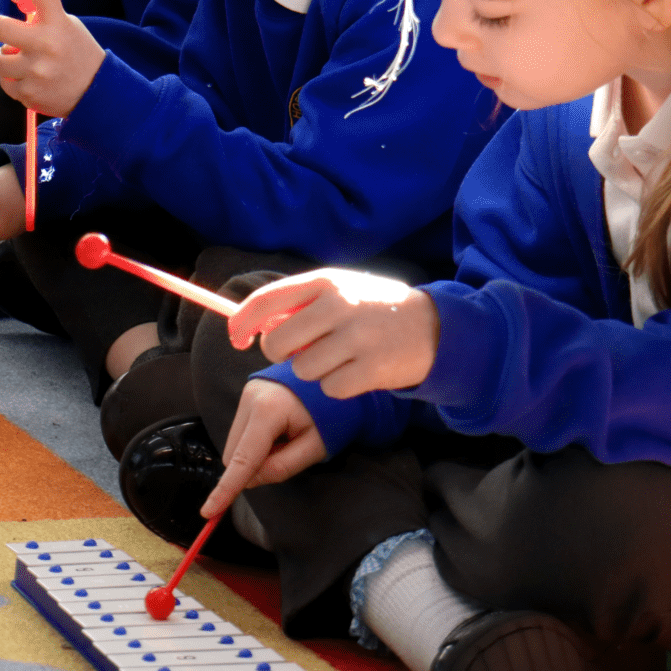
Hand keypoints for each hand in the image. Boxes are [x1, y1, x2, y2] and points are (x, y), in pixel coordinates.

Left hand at [0, 0, 105, 117]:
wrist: (98, 94)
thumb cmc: (77, 54)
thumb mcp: (68, 26)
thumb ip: (43, 15)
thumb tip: (17, 4)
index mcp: (58, 23)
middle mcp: (46, 45)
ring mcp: (36, 71)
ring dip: (5, 59)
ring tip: (22, 61)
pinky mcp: (30, 93)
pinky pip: (6, 84)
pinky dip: (13, 81)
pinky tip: (31, 80)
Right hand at [200, 380, 325, 516]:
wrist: (334, 377)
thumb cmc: (331, 413)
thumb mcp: (315, 447)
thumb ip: (282, 467)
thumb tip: (251, 480)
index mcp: (268, 410)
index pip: (242, 458)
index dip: (226, 488)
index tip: (208, 511)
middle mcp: (250, 397)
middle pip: (234, 453)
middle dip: (253, 467)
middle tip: (288, 455)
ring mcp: (247, 392)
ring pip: (235, 443)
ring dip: (255, 453)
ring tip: (287, 439)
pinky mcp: (248, 392)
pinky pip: (242, 430)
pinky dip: (256, 441)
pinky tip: (280, 431)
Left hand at [227, 269, 439, 397]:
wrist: (433, 326)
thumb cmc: (374, 308)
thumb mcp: (340, 290)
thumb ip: (301, 302)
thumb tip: (256, 325)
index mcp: (326, 282)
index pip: (266, 300)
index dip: (242, 322)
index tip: (237, 337)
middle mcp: (339, 306)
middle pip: (277, 343)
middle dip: (280, 354)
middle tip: (299, 352)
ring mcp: (357, 338)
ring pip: (303, 370)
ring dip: (315, 371)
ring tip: (340, 358)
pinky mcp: (372, 369)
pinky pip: (330, 389)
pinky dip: (338, 387)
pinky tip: (357, 372)